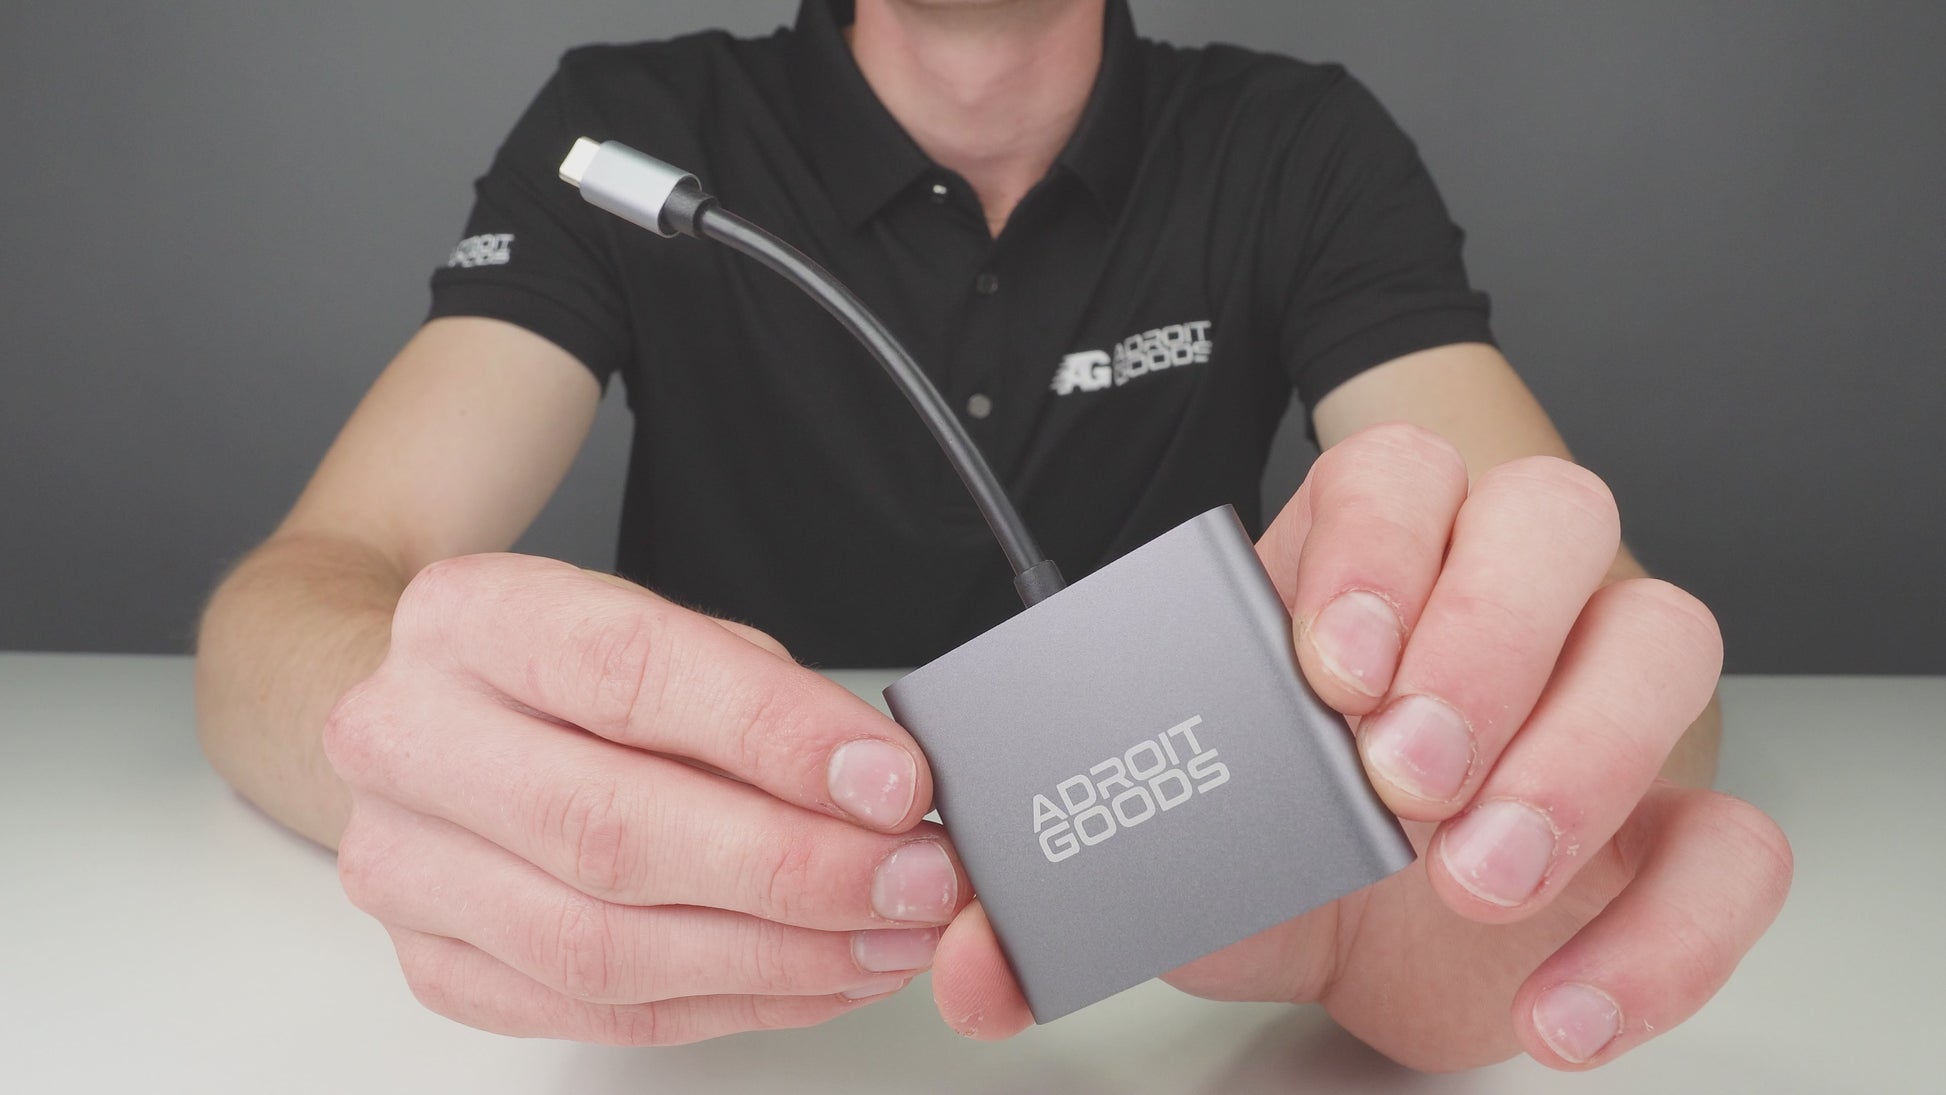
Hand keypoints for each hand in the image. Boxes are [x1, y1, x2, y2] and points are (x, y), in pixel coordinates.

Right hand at [323, 555, 968, 1043]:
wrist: (435, 721)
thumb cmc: (565, 675)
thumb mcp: (665, 633)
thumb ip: (760, 699)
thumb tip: (880, 791)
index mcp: (471, 620)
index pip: (629, 676)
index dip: (775, 736)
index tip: (890, 782)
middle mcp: (408, 739)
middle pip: (611, 832)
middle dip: (793, 869)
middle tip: (912, 881)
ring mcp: (403, 865)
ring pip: (602, 947)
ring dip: (774, 957)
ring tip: (886, 939)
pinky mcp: (435, 964)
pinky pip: (600, 1011)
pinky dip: (730, 1003)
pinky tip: (817, 976)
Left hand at [932, 424, 1792, 1070]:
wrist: (1371, 953)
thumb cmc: (1275, 858)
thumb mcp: (1164, 861)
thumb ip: (1055, 898)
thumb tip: (970, 953)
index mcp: (1363, 573)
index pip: (1401, 470)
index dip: (1380, 541)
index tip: (1330, 661)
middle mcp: (1498, 608)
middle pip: (1552, 516)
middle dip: (1480, 633)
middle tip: (1398, 771)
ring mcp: (1602, 705)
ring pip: (1666, 634)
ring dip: (1581, 750)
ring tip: (1472, 872)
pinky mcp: (1672, 831)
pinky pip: (1735, 845)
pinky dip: (1666, 931)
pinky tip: (1560, 1005)